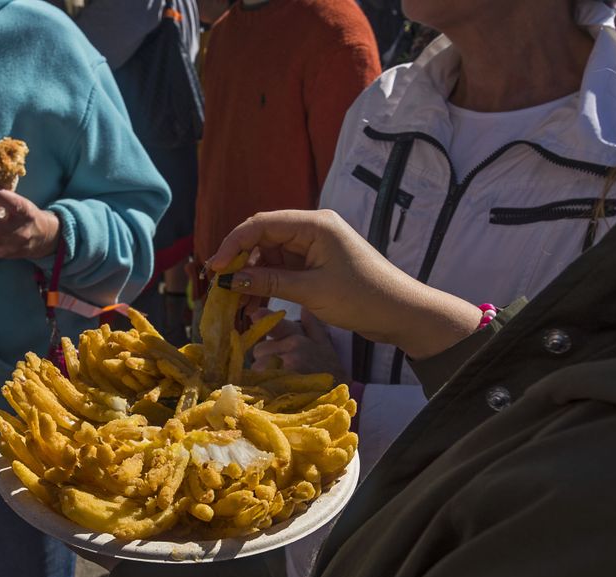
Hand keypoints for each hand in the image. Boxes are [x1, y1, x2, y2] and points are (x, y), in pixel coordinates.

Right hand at [208, 209, 481, 359]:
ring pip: (271, 255)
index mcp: (314, 224)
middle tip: (223, 289)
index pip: (261, 224)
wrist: (400, 313)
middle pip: (263, 237)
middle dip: (241, 262)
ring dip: (254, 277)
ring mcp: (315, 245)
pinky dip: (269, 283)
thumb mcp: (311, 291)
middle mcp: (313, 228)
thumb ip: (269, 282)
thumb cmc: (362, 297)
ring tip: (241, 304)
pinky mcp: (317, 262)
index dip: (233, 244)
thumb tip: (232, 280)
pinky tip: (258, 304)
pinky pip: (284, 268)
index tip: (215, 269)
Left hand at [250, 308, 347, 380]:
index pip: (274, 326)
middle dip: (263, 357)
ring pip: (257, 366)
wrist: (337, 395)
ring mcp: (286, 368)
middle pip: (259, 350)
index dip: (263, 319)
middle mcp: (292, 350)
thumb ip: (312, 325)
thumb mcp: (324, 344)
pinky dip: (261, 385)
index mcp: (299, 338)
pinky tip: (271, 388)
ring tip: (276, 379)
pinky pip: (260, 382)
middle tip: (275, 366)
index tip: (255, 314)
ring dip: (261, 373)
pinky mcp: (281, 386)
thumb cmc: (329, 369)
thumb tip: (304, 309)